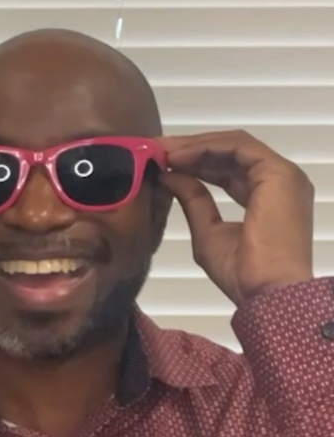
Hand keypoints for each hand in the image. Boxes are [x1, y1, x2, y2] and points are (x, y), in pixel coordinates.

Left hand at [159, 130, 314, 306]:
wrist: (265, 290)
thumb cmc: (241, 273)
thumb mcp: (207, 233)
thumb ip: (193, 201)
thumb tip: (168, 175)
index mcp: (265, 198)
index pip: (227, 170)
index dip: (194, 163)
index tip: (160, 162)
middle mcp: (277, 182)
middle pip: (230, 153)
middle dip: (190, 149)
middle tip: (155, 149)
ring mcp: (281, 175)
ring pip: (233, 146)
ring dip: (195, 146)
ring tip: (162, 151)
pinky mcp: (278, 173)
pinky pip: (238, 148)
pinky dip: (206, 148)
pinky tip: (177, 156)